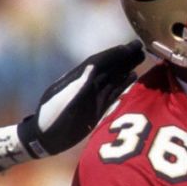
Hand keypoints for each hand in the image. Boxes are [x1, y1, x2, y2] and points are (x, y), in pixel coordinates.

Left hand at [16, 40, 144, 156]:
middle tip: (140, 47)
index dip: (113, 54)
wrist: (46, 138)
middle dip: (123, 57)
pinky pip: (114, 93)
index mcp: (77, 80)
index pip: (98, 63)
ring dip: (126, 67)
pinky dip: (124, 84)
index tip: (128, 48)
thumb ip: (78, 84)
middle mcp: (87, 85)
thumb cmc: (51, 119)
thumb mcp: (62, 101)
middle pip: (108, 68)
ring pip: (113, 78)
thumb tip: (93, 65)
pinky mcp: (98, 107)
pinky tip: (134, 76)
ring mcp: (93, 95)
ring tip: (141, 57)